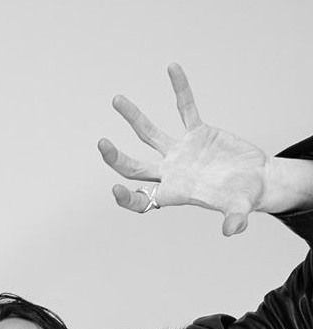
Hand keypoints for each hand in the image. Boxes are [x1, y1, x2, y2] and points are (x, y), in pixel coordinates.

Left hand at [98, 63, 268, 235]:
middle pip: (136, 167)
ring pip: (150, 133)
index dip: (128, 198)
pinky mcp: (197, 133)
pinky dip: (181, 90)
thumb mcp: (240, 209)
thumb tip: (232, 230)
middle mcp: (171, 172)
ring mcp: (181, 152)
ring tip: (117, 100)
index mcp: (174, 193)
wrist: (256, 179)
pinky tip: (172, 68)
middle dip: (116, 158)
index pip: (142, 200)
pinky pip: (186, 108)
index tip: (115, 189)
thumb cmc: (244, 198)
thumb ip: (234, 219)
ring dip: (133, 118)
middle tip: (101, 144)